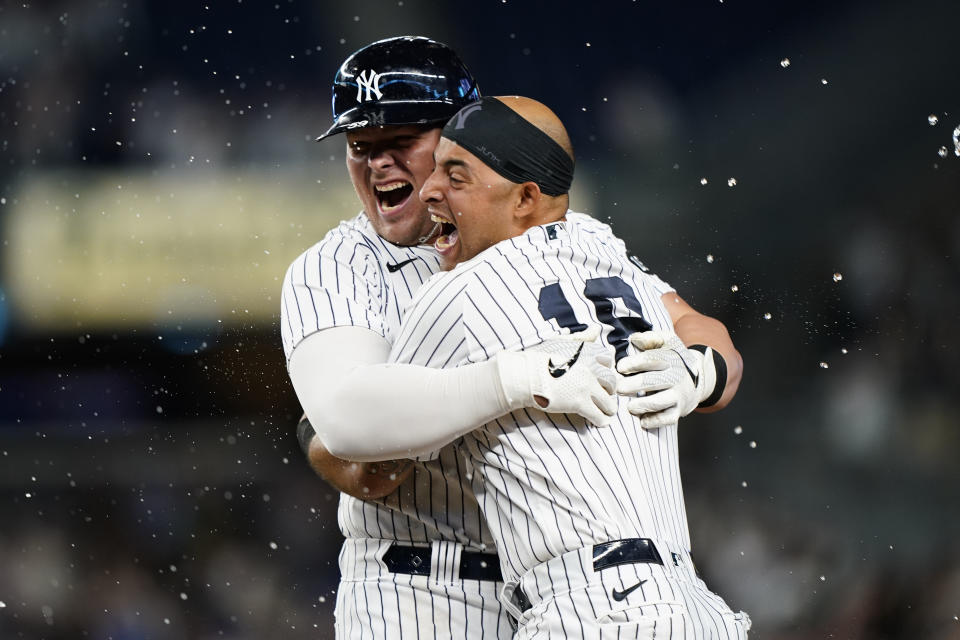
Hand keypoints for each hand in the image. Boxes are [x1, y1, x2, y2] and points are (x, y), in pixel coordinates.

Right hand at [495, 326, 617, 425]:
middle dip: (610, 390)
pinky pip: (599, 415)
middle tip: (606, 397)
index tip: (601, 378)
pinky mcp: (580, 404)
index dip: (606, 370)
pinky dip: (602, 421)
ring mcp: (587, 387)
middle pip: (611, 382)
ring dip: (609, 408)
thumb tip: (596, 329)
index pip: (608, 361)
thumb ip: (582, 338)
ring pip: (608, 402)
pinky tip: (601, 423)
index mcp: (587, 353)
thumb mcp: (562, 342)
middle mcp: (591, 369)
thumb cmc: (538, 358)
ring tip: (606, 413)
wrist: (525, 375)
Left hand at [615, 331, 716, 428]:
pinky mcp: (679, 410)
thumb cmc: (672, 358)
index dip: (634, 363)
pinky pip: (667, 418)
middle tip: (618, 389)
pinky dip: (655, 421)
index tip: (620, 367)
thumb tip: (634, 339)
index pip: (651, 360)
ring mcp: (678, 395)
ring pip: (660, 402)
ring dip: (642, 405)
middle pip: (652, 381)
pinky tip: (643, 420)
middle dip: (633, 385)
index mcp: (670, 359)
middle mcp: (675, 376)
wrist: (696, 378)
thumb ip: (650, 338)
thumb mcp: (666, 342)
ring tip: (630, 407)